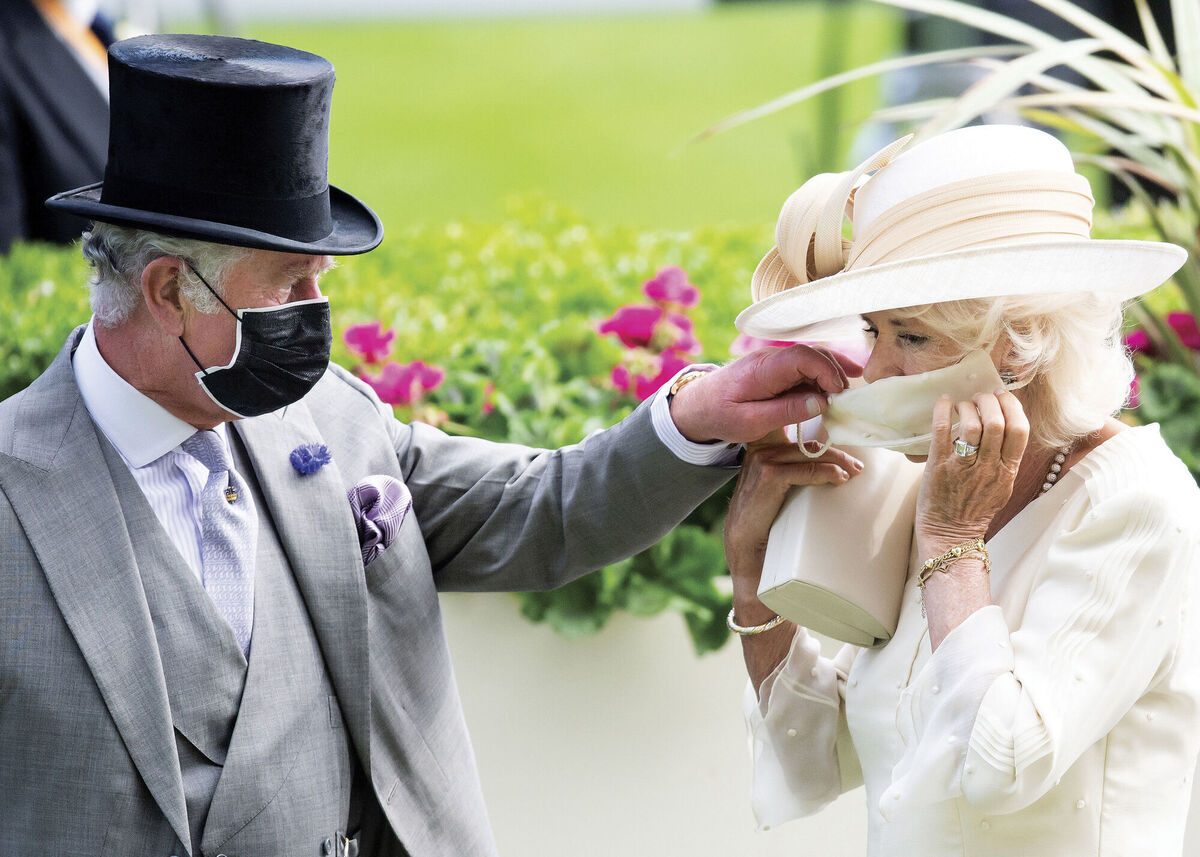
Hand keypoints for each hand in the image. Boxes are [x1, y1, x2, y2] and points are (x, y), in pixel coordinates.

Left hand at [670, 344, 861, 443]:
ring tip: (849, 394)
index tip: (838, 395)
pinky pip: (806, 367)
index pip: (803, 357)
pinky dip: (824, 376)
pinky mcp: (778, 369)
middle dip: (836, 374)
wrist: (697, 405)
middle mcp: (771, 358)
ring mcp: (775, 361)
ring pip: (813, 359)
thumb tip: (821, 403)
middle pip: (813, 355)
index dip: (826, 371)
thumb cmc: (720, 415)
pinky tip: (840, 386)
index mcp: (762, 369)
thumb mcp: (750, 422)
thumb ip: (784, 412)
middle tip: (848, 400)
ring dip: (833, 374)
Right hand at [725, 432, 864, 608]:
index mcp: (761, 451)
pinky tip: (839, 479)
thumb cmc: (764, 524)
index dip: (817, 433)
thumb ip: (793, 473)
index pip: (792, 431)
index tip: (844, 444)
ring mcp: (762, 462)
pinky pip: (804, 469)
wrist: (747, 553)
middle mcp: (759, 451)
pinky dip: (825, 473)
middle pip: (806, 442)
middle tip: (857, 465)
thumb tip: (828, 468)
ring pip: (808, 452)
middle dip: (835, 451)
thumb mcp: (777, 491)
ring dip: (836, 460)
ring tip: (854, 472)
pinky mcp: (768, 477)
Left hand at [915, 390, 1028, 556]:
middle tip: (980, 397)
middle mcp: (989, 468)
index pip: (1020, 430)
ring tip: (963, 404)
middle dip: (989, 401)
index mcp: (1007, 471)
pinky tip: (944, 403)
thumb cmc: (974, 510)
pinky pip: (943, 431)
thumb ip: (1005, 461)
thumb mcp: (1001, 487)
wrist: (950, 535)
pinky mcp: (939, 466)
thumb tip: (1005, 428)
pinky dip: (943, 411)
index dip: (1012, 407)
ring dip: (968, 406)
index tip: (1003, 396)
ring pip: (973, 425)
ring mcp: (964, 467)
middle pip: (997, 422)